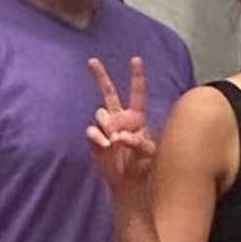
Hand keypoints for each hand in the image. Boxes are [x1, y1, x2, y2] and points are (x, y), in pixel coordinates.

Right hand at [85, 51, 158, 192]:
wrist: (129, 182)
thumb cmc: (143, 164)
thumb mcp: (148, 153)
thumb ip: (138, 143)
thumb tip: (119, 136)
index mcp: (137, 117)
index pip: (137, 94)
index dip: (137, 77)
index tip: (136, 59)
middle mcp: (120, 118)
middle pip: (109, 93)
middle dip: (100, 76)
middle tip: (92, 61)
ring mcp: (106, 128)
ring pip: (101, 113)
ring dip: (106, 123)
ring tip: (114, 140)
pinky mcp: (96, 139)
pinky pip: (92, 131)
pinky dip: (98, 137)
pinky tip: (106, 146)